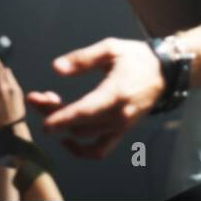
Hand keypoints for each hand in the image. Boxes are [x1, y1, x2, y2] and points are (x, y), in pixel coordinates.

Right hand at [0, 56, 24, 129]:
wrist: (13, 130)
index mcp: (1, 87)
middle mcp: (11, 86)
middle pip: (5, 70)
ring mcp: (17, 90)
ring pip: (11, 76)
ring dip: (3, 75)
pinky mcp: (21, 95)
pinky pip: (14, 83)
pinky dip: (8, 82)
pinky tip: (2, 92)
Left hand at [26, 38, 164, 158]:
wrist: (165, 73)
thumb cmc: (136, 58)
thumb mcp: (110, 49)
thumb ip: (82, 58)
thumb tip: (56, 68)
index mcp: (115, 94)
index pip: (84, 112)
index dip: (61, 119)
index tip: (44, 124)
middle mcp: (118, 116)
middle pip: (79, 124)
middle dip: (53, 113)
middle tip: (36, 98)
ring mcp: (121, 127)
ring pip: (85, 136)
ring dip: (64, 125)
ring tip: (50, 104)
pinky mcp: (123, 132)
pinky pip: (100, 150)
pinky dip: (83, 151)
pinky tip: (67, 138)